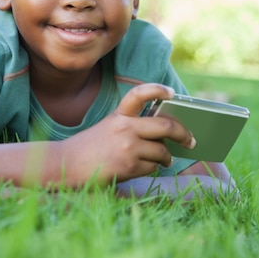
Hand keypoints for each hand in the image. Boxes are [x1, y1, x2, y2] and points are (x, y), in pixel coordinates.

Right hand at [58, 83, 195, 184]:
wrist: (67, 165)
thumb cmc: (91, 146)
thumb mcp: (110, 126)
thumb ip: (133, 124)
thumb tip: (166, 133)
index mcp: (119, 114)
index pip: (140, 94)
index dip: (158, 90)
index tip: (172, 93)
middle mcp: (125, 127)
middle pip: (166, 126)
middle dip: (184, 134)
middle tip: (191, 140)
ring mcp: (127, 147)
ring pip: (162, 151)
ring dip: (166, 157)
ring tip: (165, 159)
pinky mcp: (128, 166)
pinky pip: (152, 167)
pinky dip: (152, 168)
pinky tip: (143, 167)